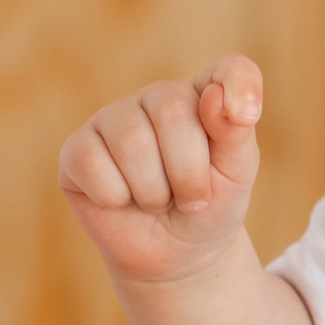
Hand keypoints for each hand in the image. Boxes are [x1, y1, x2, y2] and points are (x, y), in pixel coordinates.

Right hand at [58, 55, 264, 283]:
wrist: (174, 254)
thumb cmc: (210, 206)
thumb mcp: (235, 175)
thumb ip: (234, 134)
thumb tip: (216, 96)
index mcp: (206, 95)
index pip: (229, 69)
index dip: (240, 85)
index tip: (248, 116)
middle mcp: (158, 97)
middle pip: (172, 113)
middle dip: (189, 174)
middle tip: (192, 199)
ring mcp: (113, 118)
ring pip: (132, 142)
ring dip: (153, 191)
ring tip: (158, 200)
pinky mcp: (76, 149)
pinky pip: (93, 165)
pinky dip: (115, 197)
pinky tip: (121, 200)